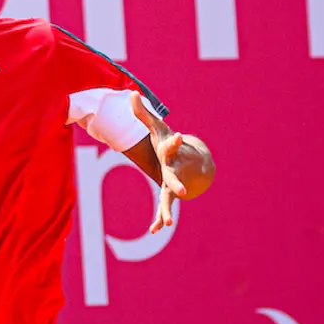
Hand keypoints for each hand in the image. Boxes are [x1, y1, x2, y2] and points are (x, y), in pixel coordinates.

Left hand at [130, 92, 188, 233]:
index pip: (173, 144)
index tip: (181, 135)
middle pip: (174, 176)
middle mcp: (174, 168)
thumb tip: (131, 94)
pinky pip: (163, 206)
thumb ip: (142, 114)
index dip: (176, 140)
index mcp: (171, 151)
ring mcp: (173, 182)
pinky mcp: (168, 193)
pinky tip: (154, 229)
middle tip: (183, 193)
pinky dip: (158, 217)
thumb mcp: (157, 128)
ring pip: (170, 197)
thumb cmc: (170, 143)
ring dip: (168, 210)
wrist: (192, 160)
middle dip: (178, 183)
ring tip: (166, 224)